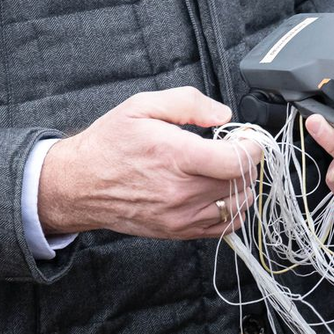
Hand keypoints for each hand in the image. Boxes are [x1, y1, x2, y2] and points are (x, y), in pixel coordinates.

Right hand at [38, 87, 261, 239]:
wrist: (80, 183)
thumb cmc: (110, 143)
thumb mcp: (142, 105)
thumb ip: (187, 103)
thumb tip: (222, 114)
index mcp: (175, 157)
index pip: (235, 161)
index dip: (252, 146)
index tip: (249, 136)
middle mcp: (180, 192)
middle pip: (241, 181)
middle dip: (246, 160)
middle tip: (235, 145)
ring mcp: (180, 217)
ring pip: (237, 204)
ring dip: (242, 183)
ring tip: (226, 166)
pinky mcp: (177, 231)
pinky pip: (223, 227)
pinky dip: (232, 208)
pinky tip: (221, 189)